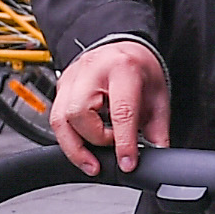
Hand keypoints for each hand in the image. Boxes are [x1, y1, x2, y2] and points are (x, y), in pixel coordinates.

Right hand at [51, 39, 167, 176]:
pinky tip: (82, 148)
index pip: (120, 111)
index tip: (127, 164)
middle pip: (79, 114)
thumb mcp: (157, 96)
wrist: (123, 49)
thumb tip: (156, 155)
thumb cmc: (139, 69)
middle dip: (95, 140)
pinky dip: (68, 139)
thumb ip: (157, 128)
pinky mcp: (61, 87)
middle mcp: (91, 70)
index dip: (123, 142)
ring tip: (92, 163)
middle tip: (112, 149)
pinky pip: (57, 119)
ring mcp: (72, 77)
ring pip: (60, 120)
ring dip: (75, 148)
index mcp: (122, 68)